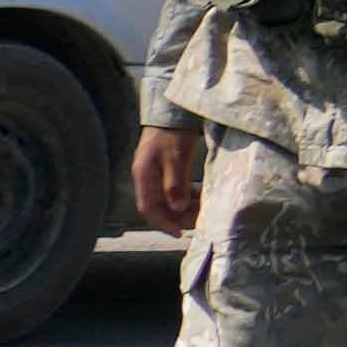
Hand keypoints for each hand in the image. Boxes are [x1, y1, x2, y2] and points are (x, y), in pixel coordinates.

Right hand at [128, 120, 204, 238]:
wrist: (171, 113)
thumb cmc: (172, 135)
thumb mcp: (176, 158)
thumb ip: (176, 184)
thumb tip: (178, 208)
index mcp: (144, 176)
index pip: (148, 208)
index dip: (163, 223)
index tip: (180, 233)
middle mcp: (145, 178)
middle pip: (158, 206)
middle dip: (178, 217)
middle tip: (200, 220)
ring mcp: (153, 174)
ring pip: (167, 199)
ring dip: (183, 207)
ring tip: (203, 208)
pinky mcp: (163, 170)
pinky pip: (172, 190)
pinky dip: (185, 196)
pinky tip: (199, 195)